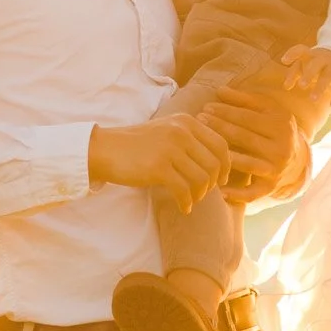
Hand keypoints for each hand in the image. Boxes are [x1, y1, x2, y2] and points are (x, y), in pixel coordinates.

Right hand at [88, 114, 229, 210]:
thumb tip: (218, 164)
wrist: (104, 149)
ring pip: (201, 179)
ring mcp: (170, 149)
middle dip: (213, 183)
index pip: (220, 145)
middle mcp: (181, 132)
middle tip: (203, 192)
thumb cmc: (136, 145)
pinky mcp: (158, 167)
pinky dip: (187, 202)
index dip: (226, 165)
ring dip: (199, 194)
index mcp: (186, 122)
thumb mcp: (166, 131)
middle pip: (214, 164)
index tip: (222, 179)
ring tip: (191, 200)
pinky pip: (184, 190)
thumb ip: (190, 140)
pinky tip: (184, 207)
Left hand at [206, 75, 307, 201]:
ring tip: (204, 147)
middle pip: (245, 137)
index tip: (206, 107)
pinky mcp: (271, 186)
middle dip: (220, 127)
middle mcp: (282, 147)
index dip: (226, 111)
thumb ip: (246, 100)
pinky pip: (252, 192)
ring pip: (246, 163)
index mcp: (282, 125)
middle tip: (200, 120)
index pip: (248, 117)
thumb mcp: (268, 110)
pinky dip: (236, 194)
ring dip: (223, 156)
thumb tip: (220, 90)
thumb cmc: (276, 129)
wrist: (298, 159)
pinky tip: (218, 190)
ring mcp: (276, 168)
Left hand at [281, 43, 330, 130]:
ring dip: (320, 87)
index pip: (300, 50)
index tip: (284, 61)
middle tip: (301, 85)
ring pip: (327, 76)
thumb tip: (286, 87)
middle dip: (308, 74)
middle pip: (315, 65)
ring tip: (312, 99)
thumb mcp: (308, 62)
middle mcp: (323, 59)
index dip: (292, 54)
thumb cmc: (320, 62)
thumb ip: (295, 73)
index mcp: (311, 54)